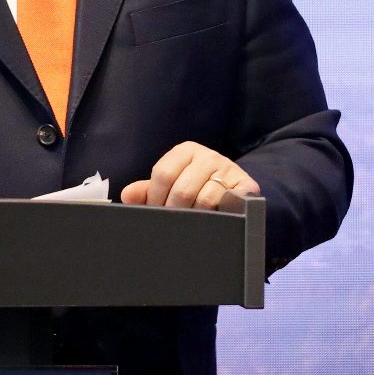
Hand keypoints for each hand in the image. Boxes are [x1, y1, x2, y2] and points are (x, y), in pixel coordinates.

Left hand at [121, 142, 259, 210]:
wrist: (232, 187)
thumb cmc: (194, 186)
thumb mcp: (171, 184)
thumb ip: (147, 190)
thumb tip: (127, 195)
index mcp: (186, 150)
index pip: (163, 174)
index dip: (155, 198)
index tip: (156, 212)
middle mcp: (208, 156)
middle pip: (182, 190)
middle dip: (174, 212)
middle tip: (172, 224)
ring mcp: (228, 169)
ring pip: (205, 200)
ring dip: (196, 217)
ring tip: (193, 222)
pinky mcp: (246, 184)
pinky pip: (227, 204)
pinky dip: (219, 214)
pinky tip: (214, 218)